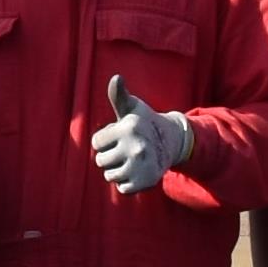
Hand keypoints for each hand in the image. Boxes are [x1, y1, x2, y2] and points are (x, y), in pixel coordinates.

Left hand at [90, 76, 190, 197]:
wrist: (171, 143)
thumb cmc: (144, 123)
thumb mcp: (132, 108)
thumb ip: (119, 95)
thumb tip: (116, 77)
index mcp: (129, 128)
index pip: (96, 142)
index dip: (105, 140)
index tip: (119, 135)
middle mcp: (136, 147)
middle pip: (100, 161)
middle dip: (110, 156)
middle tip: (126, 149)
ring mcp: (141, 166)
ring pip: (109, 176)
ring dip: (117, 170)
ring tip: (131, 160)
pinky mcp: (146, 182)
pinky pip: (122, 189)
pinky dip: (127, 183)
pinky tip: (137, 172)